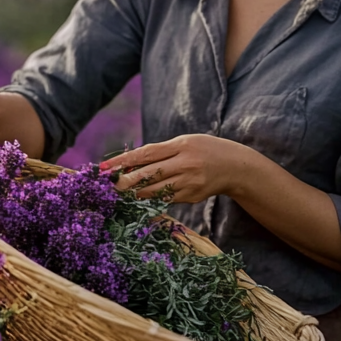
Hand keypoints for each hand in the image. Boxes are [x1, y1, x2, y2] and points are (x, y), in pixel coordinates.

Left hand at [103, 135, 247, 202]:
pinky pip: (165, 198)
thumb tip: (129, 164)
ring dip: (135, 192)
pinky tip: (140, 196)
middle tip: (108, 186)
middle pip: (149, 174)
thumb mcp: (185, 142)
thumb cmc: (204, 149)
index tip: (105, 167)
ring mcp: (189, 183)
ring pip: (155, 190)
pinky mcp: (191, 197)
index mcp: (182, 145)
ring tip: (120, 192)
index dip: (124, 161)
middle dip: (125, 181)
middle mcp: (185, 164)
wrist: (235, 167)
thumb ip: (160, 152)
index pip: (147, 154)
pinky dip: (151, 197)